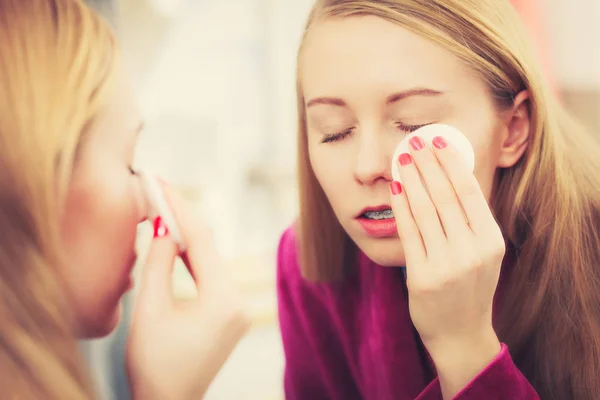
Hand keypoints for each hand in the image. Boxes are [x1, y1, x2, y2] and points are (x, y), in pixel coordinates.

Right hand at [126, 183, 250, 399]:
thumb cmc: (152, 363)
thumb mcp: (148, 308)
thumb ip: (157, 262)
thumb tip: (165, 226)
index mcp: (222, 299)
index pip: (201, 241)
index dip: (179, 208)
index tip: (161, 183)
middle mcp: (237, 301)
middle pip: (209, 248)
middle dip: (183, 219)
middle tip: (159, 191)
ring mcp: (236, 308)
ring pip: (210, 260)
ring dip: (187, 238)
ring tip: (162, 211)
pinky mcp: (229, 314)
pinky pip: (211, 276)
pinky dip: (192, 260)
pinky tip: (176, 244)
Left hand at [390, 135, 502, 395]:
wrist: (460, 334)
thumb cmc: (469, 287)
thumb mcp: (483, 254)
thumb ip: (472, 220)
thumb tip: (452, 174)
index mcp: (491, 242)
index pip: (469, 193)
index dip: (451, 164)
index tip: (438, 141)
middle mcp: (472, 252)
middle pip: (445, 197)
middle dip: (428, 165)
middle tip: (414, 140)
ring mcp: (448, 266)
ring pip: (425, 211)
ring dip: (411, 180)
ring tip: (402, 158)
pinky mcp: (423, 278)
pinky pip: (410, 233)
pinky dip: (401, 207)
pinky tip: (395, 188)